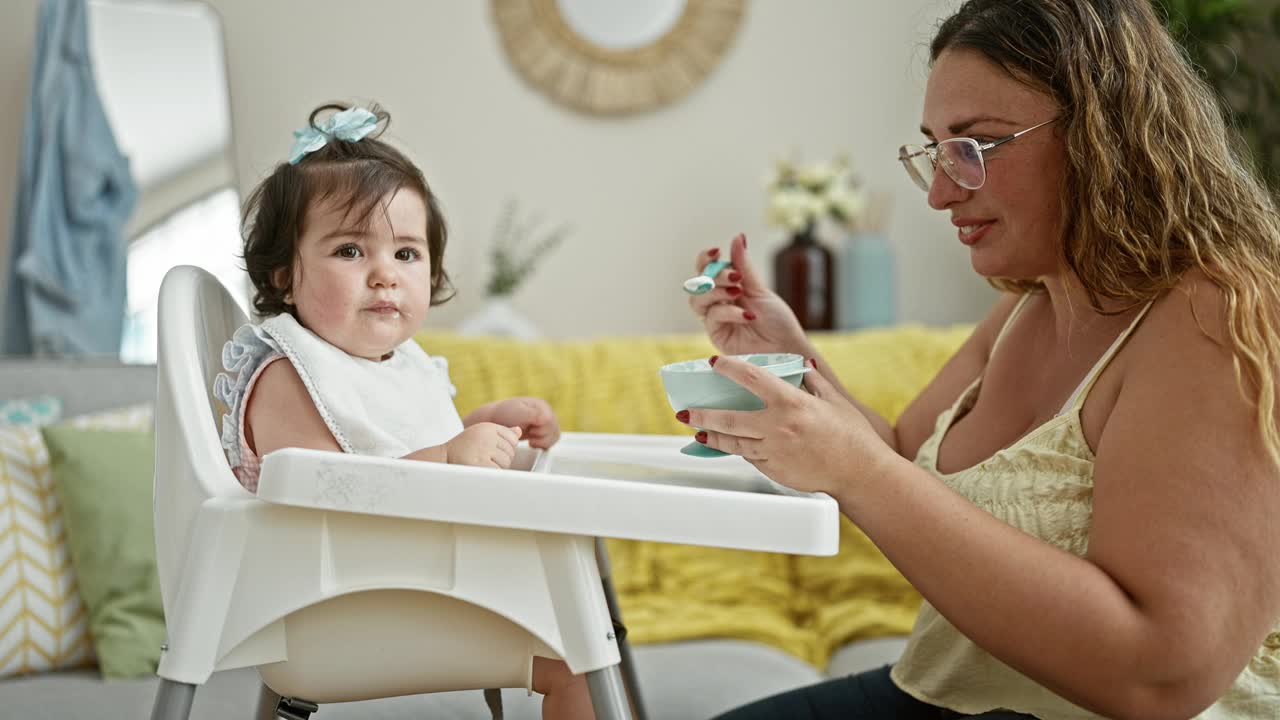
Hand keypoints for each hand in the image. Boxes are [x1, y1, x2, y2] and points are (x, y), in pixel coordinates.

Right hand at [446, 422, 521, 467]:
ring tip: (482, 465)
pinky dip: (493, 475)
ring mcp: (484, 450)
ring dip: (498, 468)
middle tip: (485, 460)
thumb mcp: (480, 434)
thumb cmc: (462, 448)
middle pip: (511, 451)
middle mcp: (487, 436)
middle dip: (502, 459)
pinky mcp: (481, 464)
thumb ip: (500, 433)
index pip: (513, 438)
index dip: (506, 448)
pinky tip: (481, 471)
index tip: (493, 451)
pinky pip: (499, 471)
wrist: (442, 459)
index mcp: (488, 427)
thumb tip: (518, 431)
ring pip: (507, 462)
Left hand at [483, 397, 560, 448]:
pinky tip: (531, 442)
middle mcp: (546, 412)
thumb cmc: (502, 416)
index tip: (528, 429)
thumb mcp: (517, 412)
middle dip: (540, 436)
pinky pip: (551, 441)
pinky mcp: (543, 431)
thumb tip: (547, 418)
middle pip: (554, 430)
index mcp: (541, 405)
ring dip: (541, 441)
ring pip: (555, 437)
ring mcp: (545, 422)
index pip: (550, 422)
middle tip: (527, 433)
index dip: (539, 430)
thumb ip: (534, 414)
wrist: (492, 421)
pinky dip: (542, 444)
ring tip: (529, 438)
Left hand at [681, 356, 892, 496]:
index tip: (715, 363)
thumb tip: (802, 366)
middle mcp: (778, 427)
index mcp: (792, 403)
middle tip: (685, 411)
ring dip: (711, 437)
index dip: (729, 369)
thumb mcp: (834, 401)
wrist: (860, 473)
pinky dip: (736, 450)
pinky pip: (749, 457)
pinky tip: (726, 446)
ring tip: (697, 431)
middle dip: (702, 415)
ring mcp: (774, 451)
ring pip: (733, 443)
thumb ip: (814, 381)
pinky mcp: (774, 470)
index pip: (751, 379)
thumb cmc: (852, 437)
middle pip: (729, 419)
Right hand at [689, 233, 810, 356]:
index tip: (716, 251)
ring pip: (698, 300)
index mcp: (727, 287)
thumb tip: (737, 237)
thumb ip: (743, 266)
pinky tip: (747, 314)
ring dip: (716, 291)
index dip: (706, 259)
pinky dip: (728, 311)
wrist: (786, 347)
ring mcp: (715, 319)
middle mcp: (718, 302)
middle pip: (698, 283)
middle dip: (714, 276)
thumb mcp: (760, 289)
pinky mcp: (716, 335)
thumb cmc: (777, 321)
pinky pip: (712, 317)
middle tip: (735, 277)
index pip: (706, 269)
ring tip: (737, 292)